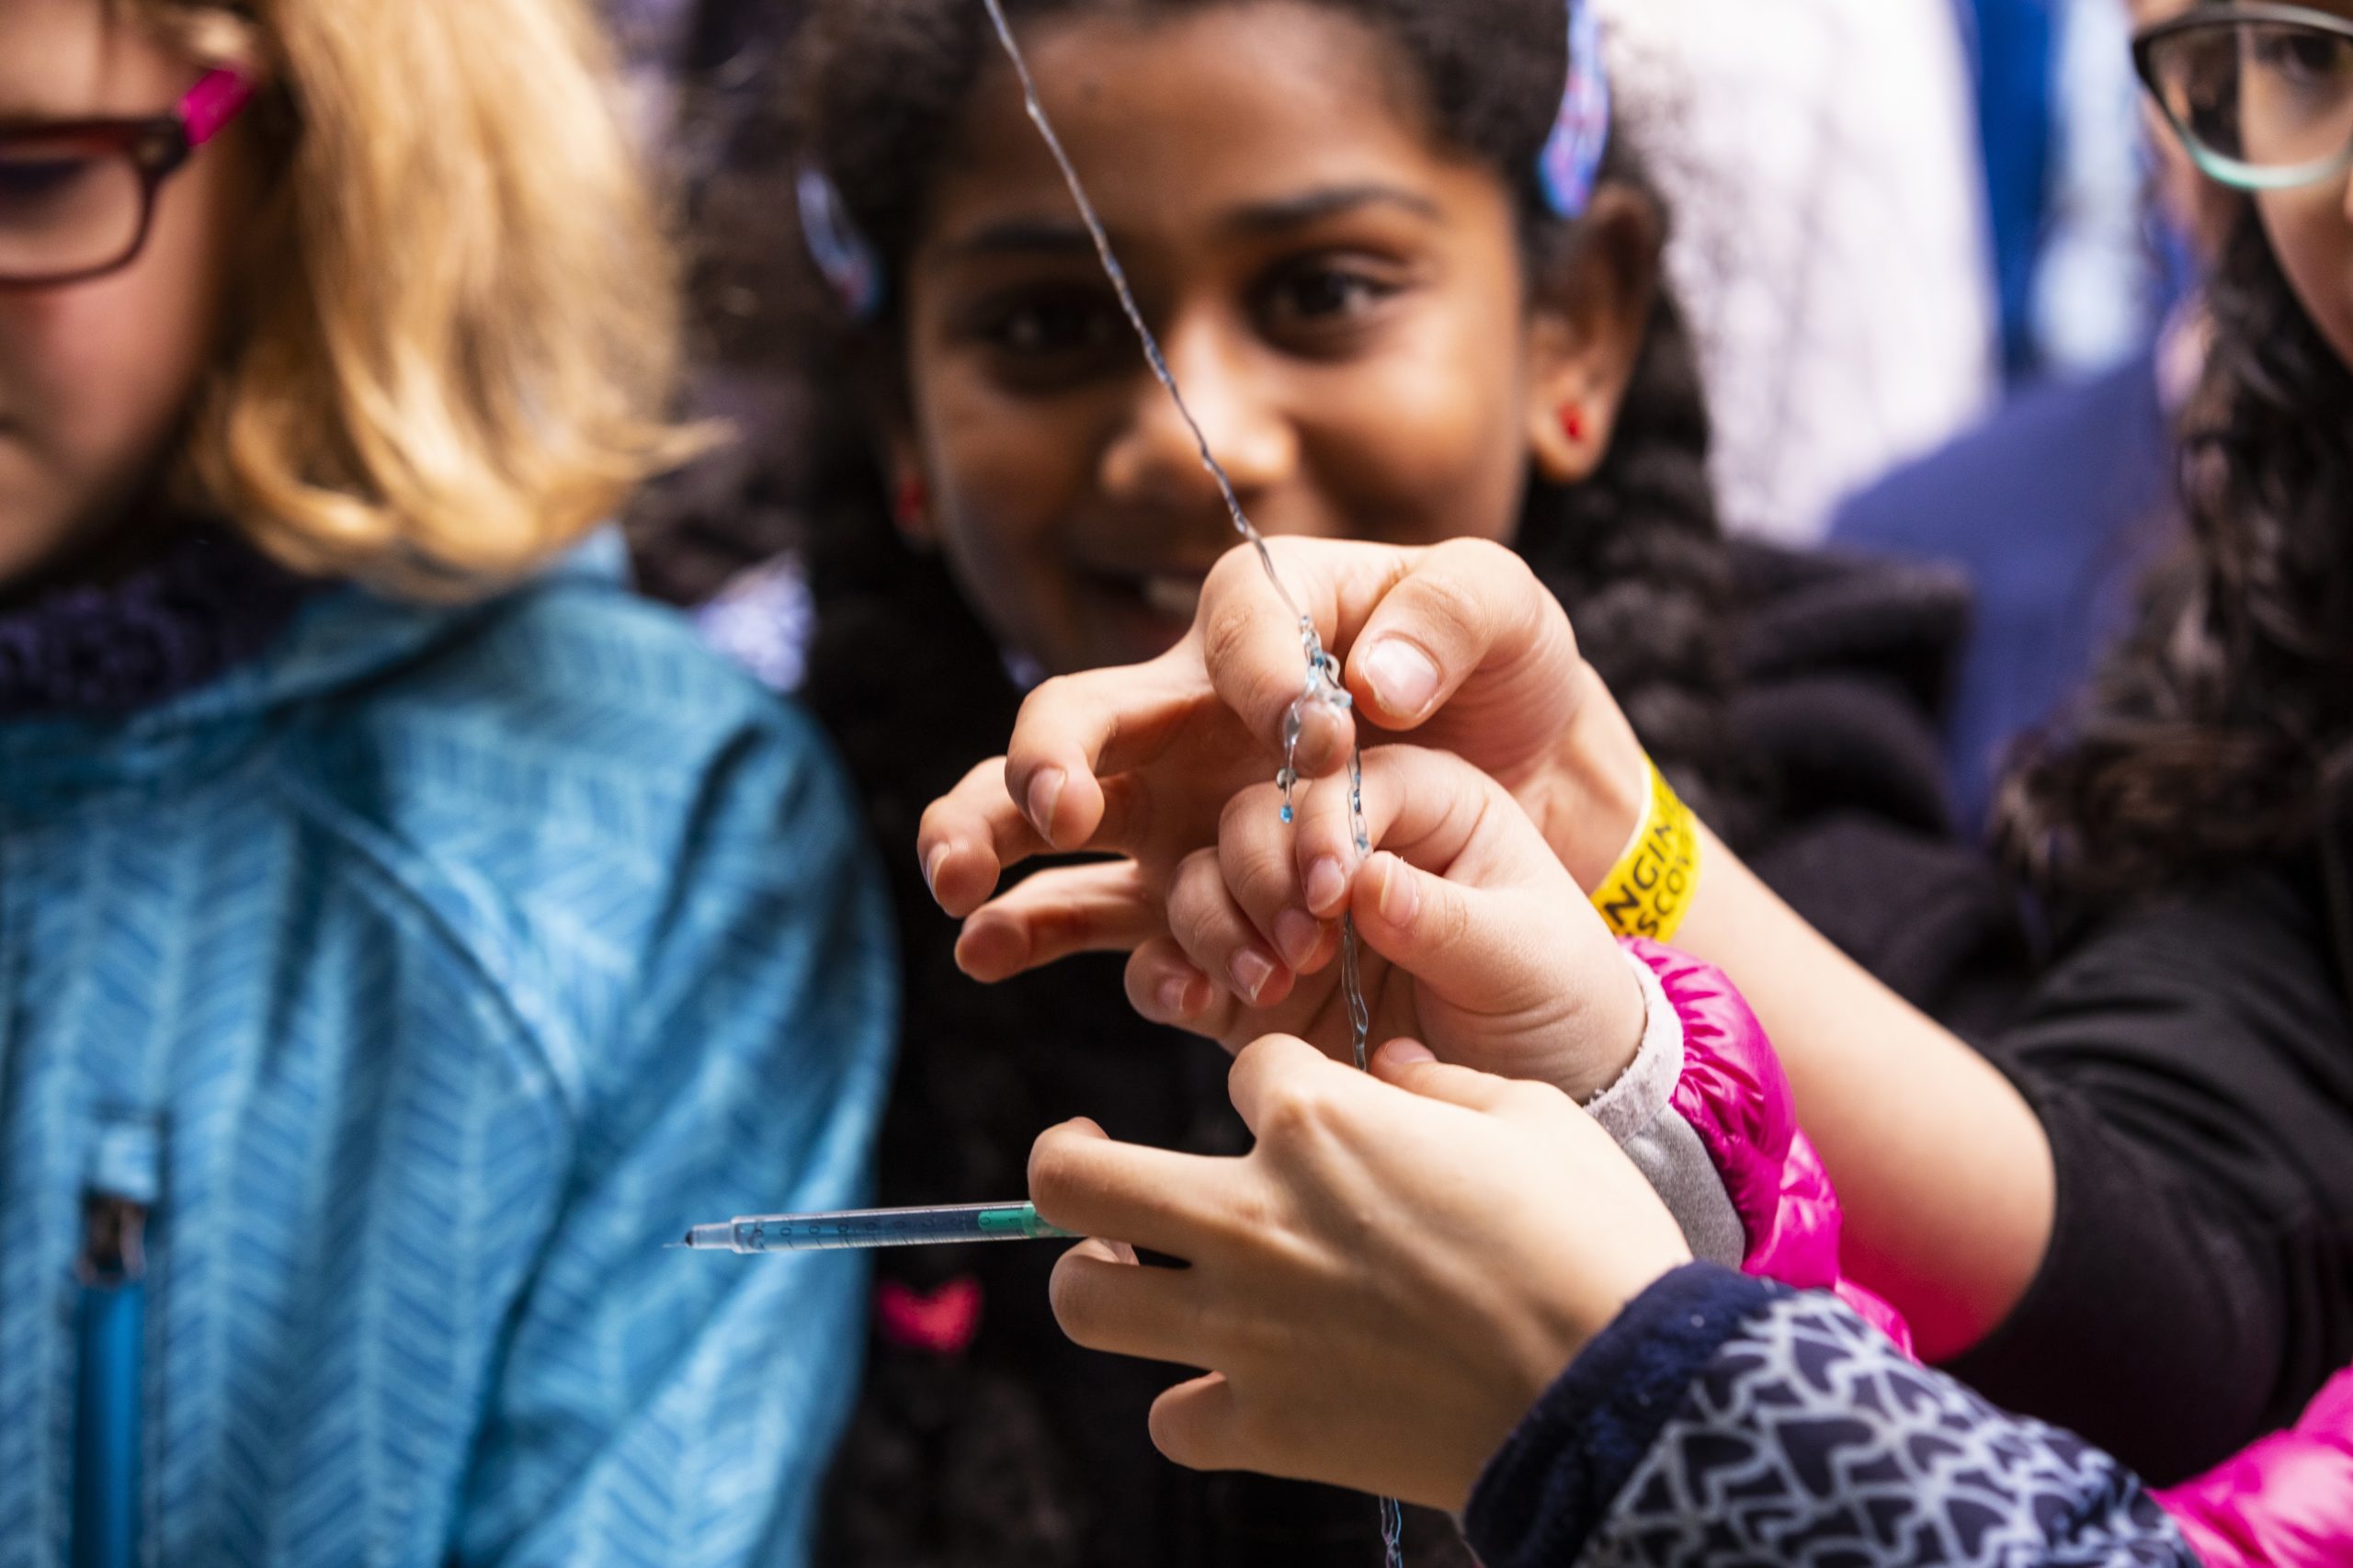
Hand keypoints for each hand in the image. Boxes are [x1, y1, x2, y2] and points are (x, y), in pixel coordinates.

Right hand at [920, 537, 1654, 967]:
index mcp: (1272, 617)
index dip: (1260, 672)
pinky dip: (1039, 936)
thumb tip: (1371, 679)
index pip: (1232, 621)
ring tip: (959, 895)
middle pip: (1082, 716)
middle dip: (1046, 762)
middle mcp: (1195, 709)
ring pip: (1048, 819)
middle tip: (1054, 813)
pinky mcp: (1188, 899)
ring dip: (989, 844)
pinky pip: (1102, 920)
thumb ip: (1451, 614)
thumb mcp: (1510, 614)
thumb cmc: (1508, 678)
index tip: (1319, 733)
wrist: (1536, 802)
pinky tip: (989, 955)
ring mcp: (1179, 809)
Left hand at [1033, 1035, 1693, 1513]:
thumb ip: (1439, 1082)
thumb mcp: (1533, 1115)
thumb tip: (1389, 1069)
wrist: (1616, 1395)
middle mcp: (1252, 1216)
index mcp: (1317, 1119)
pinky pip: (1172, 1420)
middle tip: (1079, 1152)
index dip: (1282, 1081)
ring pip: (1082, 1300)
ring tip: (1118, 1269)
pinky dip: (1191, 1403)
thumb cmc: (1589, 1239)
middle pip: (1073, 1177)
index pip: (1247, 1066)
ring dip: (1091, 1278)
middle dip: (1061, 1156)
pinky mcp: (1266, 1427)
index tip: (1314, 1106)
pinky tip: (1225, 1384)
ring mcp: (1245, 1329)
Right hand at [1114, 745, 1646, 1102]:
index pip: (1341, 777)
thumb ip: (1448, 916)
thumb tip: (1366, 883)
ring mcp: (1282, 908)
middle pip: (1250, 812)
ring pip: (1198, 878)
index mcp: (1420, 797)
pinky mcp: (1243, 977)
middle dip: (1256, 872)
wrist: (1545, 1094)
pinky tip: (1195, 1002)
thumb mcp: (1530, 954)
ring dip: (1211, 924)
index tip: (1332, 892)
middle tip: (1301, 944)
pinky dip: (1169, 975)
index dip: (1321, 822)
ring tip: (1267, 984)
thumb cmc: (1557, 996)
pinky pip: (1171, 958)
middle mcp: (1336, 839)